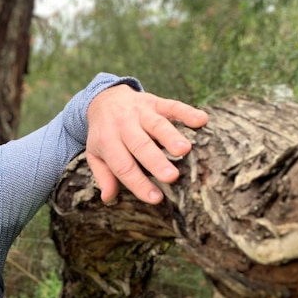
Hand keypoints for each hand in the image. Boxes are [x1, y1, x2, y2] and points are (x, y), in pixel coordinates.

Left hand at [85, 84, 207, 203]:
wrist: (104, 99)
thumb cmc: (104, 135)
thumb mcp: (95, 155)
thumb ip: (103, 176)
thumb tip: (108, 198)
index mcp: (107, 142)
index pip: (123, 166)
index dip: (139, 183)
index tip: (156, 198)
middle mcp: (123, 126)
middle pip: (140, 145)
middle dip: (156, 162)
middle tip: (172, 177)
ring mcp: (140, 112)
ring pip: (157, 125)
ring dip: (172, 136)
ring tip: (185, 150)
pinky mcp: (155, 102)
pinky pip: (172, 105)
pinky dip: (187, 112)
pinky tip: (201, 120)